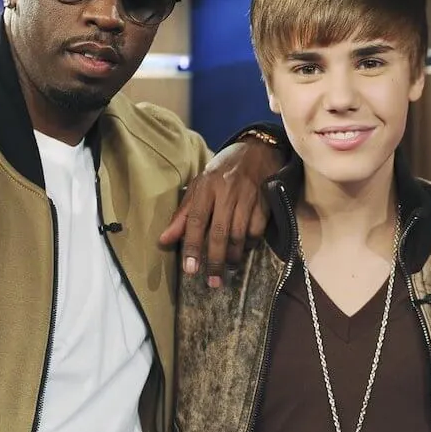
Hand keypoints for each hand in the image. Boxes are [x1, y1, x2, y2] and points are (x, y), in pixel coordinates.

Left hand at [159, 139, 283, 286]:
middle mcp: (227, 191)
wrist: (258, 149)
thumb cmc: (222, 170)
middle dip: (216, 260)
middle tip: (213, 282)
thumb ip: (183, 214)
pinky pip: (257, 230)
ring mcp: (248, 196)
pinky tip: (244, 249)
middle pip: (220, 232)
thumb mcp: (199, 186)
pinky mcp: (266, 201)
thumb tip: (164, 241)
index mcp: (206, 186)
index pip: (196, 220)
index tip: (190, 270)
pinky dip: (250, 244)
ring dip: (234, 256)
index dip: (193, 246)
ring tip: (228, 269)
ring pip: (240, 234)